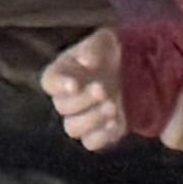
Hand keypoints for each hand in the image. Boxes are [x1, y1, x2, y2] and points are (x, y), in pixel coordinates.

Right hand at [41, 29, 136, 151]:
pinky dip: (103, 136)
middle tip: (102, 89)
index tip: (74, 84)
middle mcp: (66, 98)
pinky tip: (117, 123)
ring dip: (92, 120)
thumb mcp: (104, 40)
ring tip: (112, 107)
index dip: (59, 85)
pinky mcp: (97, 133)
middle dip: (83, 100)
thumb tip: (88, 61)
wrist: (133, 68)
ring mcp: (81, 117)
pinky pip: (91, 143)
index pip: (50, 82)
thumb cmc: (109, 51)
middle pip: (62, 107)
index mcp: (62, 73)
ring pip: (73, 129)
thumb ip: (94, 48)